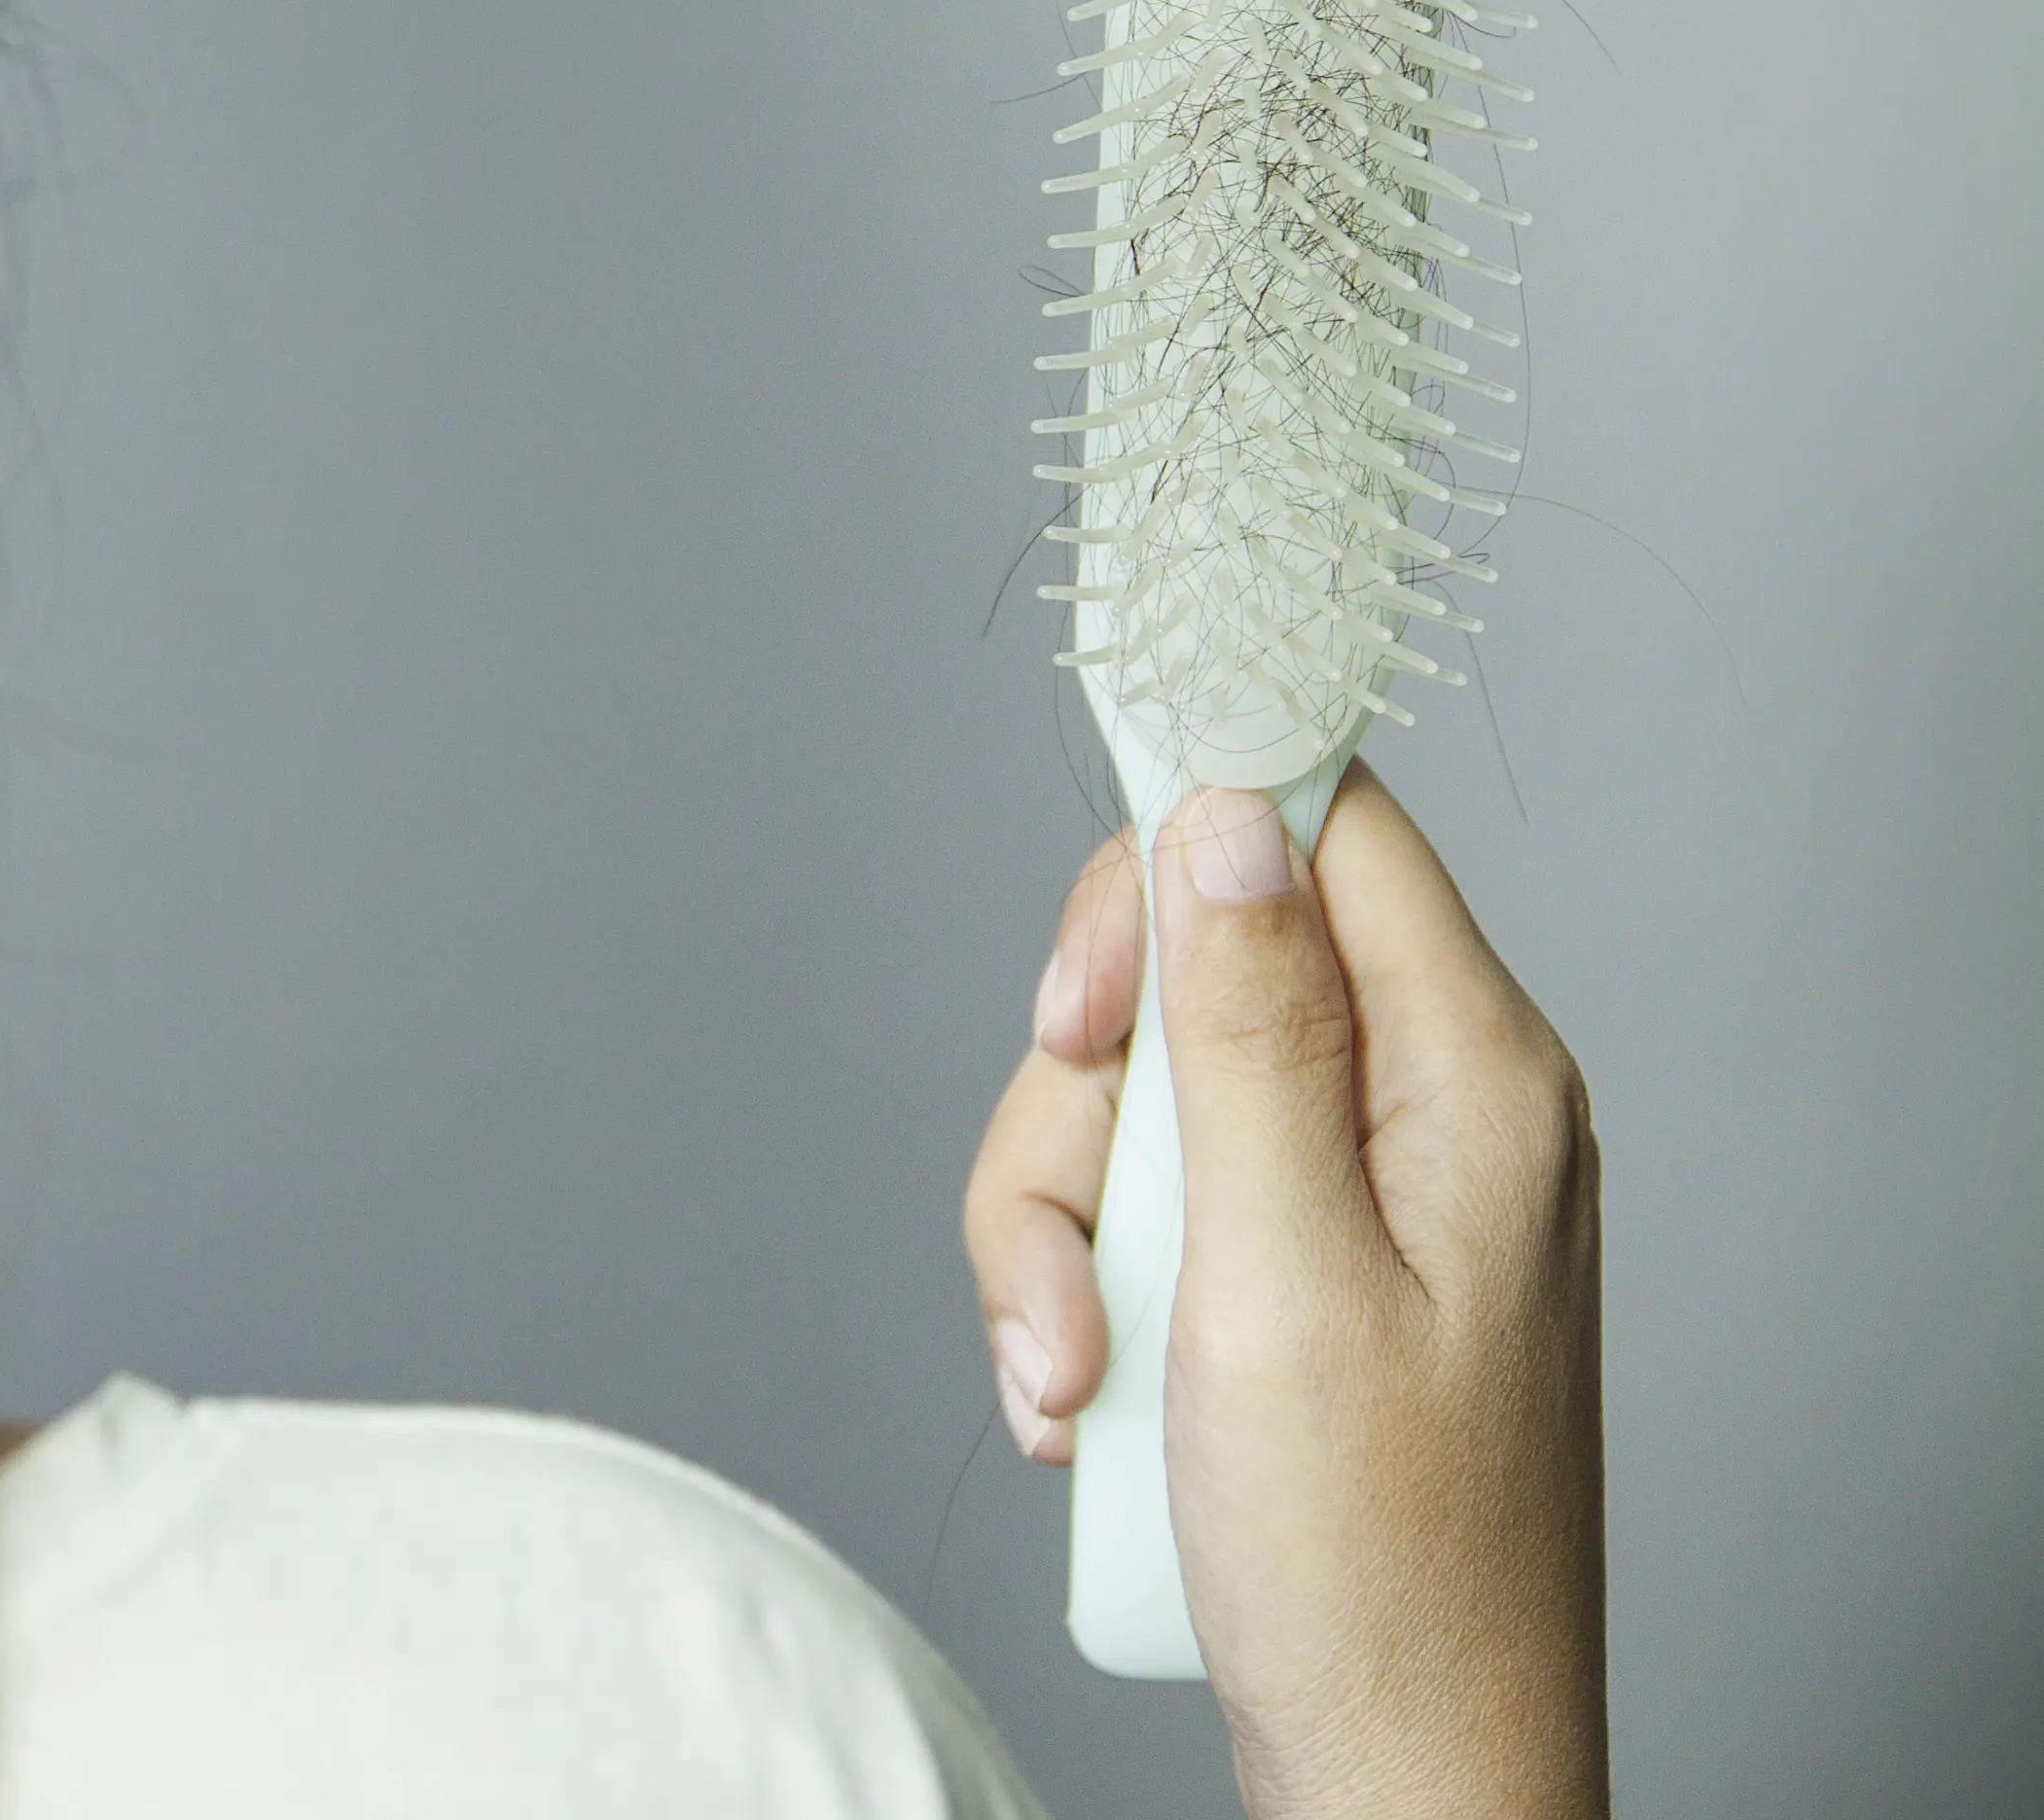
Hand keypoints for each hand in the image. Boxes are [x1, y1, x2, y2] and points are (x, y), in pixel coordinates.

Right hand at [961, 763, 1609, 1819]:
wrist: (1404, 1773)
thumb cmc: (1372, 1567)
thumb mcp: (1277, 1276)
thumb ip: (1248, 1031)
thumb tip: (1226, 812)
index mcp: (1473, 1076)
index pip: (1319, 828)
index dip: (1172, 862)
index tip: (1078, 1001)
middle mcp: (1436, 1107)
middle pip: (1191, 970)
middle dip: (1081, 1110)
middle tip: (1071, 1247)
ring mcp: (1370, 1193)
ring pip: (1141, 1102)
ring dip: (1061, 1237)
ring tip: (1076, 1382)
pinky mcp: (1309, 1271)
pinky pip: (1152, 1207)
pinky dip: (1089, 1295)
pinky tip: (1094, 1407)